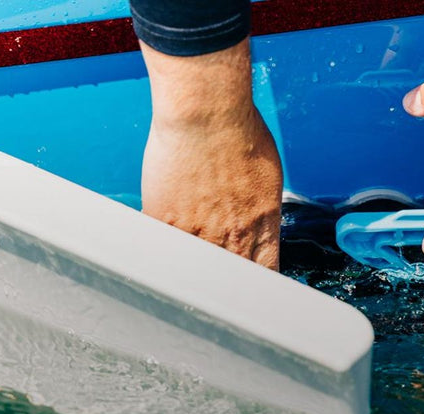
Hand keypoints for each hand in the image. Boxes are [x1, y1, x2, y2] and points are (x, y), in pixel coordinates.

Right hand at [139, 40, 282, 269]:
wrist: (207, 113)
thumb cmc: (239, 131)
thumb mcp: (266, 176)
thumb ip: (259, 208)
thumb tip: (252, 222)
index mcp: (263, 225)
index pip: (265, 276)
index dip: (256, 288)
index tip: (248, 292)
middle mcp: (234, 235)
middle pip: (231, 283)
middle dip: (223, 289)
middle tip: (213, 291)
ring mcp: (199, 233)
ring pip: (194, 274)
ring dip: (189, 275)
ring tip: (182, 278)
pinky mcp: (166, 222)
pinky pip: (162, 252)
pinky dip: (160, 254)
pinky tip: (157, 254)